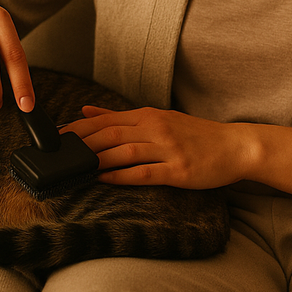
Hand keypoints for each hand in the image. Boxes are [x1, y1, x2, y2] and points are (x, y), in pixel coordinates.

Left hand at [61, 106, 250, 189]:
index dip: (78, 129)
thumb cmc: (196, 135)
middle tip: (58, 155)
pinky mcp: (178, 170)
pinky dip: (121, 176)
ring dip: (97, 160)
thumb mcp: (158, 118)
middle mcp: (156, 128)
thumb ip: (121, 117)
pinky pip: (144, 173)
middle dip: (81, 144)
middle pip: (110, 134)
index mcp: (149, 116)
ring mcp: (168, 148)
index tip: (56, 138)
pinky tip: (104, 180)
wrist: (235, 146)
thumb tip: (86, 112)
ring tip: (76, 169)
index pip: (106, 120)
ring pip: (124, 152)